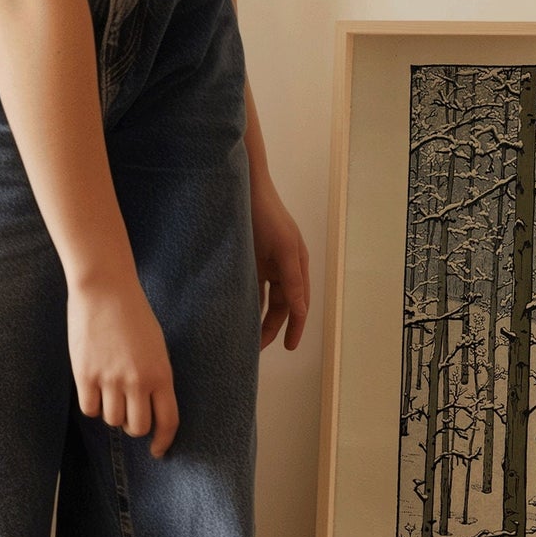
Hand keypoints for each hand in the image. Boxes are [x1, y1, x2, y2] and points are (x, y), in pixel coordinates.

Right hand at [67, 271, 179, 457]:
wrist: (105, 290)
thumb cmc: (134, 317)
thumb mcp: (157, 349)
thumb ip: (155, 379)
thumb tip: (149, 409)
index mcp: (162, 374)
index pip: (168, 421)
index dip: (164, 441)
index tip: (157, 450)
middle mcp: (138, 381)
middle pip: (137, 427)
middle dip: (134, 427)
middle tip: (129, 415)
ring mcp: (110, 379)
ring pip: (112, 420)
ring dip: (112, 413)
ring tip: (110, 393)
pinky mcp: (85, 374)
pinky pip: (89, 409)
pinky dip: (92, 406)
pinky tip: (94, 390)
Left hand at [250, 175, 310, 351]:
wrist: (243, 188)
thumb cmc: (266, 215)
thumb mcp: (283, 249)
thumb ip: (292, 281)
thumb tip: (300, 311)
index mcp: (297, 266)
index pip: (299, 304)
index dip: (295, 327)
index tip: (289, 348)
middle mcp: (283, 268)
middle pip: (280, 306)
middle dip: (272, 327)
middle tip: (256, 349)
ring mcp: (264, 264)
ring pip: (263, 299)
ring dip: (257, 318)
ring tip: (245, 338)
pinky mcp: (246, 260)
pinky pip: (247, 287)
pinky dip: (244, 302)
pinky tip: (234, 315)